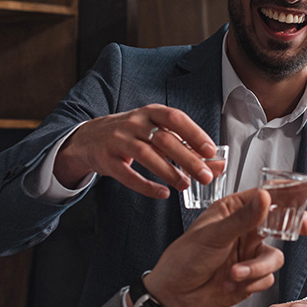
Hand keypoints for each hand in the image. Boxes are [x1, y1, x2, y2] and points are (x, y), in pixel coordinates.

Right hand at [53, 104, 216, 198]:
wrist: (88, 139)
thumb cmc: (131, 135)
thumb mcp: (155, 133)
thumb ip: (185, 147)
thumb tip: (218, 164)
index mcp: (150, 112)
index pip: (175, 118)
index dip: (194, 133)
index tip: (210, 150)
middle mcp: (133, 123)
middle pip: (164, 139)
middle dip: (187, 159)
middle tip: (205, 176)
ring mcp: (118, 140)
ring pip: (146, 155)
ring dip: (169, 172)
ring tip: (186, 185)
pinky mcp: (107, 160)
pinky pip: (128, 175)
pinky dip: (146, 186)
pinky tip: (162, 193)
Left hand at [140, 188, 294, 306]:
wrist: (174, 297)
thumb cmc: (184, 259)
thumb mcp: (213, 236)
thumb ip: (244, 219)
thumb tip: (266, 198)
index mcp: (232, 211)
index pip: (265, 196)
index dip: (288, 193)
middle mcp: (244, 231)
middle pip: (280, 224)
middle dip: (292, 227)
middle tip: (303, 228)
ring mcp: (248, 254)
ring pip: (274, 256)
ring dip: (256, 268)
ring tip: (234, 275)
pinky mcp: (250, 277)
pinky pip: (267, 278)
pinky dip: (251, 283)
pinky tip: (230, 285)